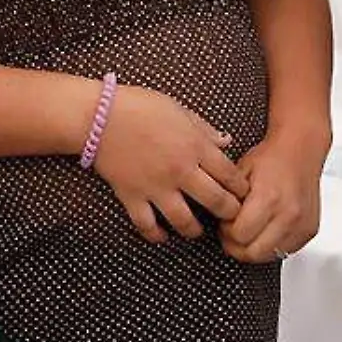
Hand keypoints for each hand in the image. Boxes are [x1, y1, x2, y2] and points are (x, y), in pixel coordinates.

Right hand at [93, 86, 250, 243]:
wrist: (99, 115)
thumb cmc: (141, 106)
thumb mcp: (179, 110)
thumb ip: (205, 130)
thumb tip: (227, 141)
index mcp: (195, 146)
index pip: (230, 174)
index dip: (241, 187)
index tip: (242, 193)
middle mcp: (180, 170)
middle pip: (216, 201)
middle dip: (229, 212)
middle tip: (230, 216)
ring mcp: (156, 186)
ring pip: (184, 221)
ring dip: (195, 230)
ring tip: (197, 231)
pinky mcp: (132, 196)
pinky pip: (147, 225)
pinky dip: (156, 235)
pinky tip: (162, 235)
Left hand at [222, 129, 327, 263]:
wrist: (300, 150)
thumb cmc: (271, 158)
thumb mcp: (240, 173)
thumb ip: (228, 200)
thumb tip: (218, 223)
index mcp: (269, 198)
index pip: (239, 236)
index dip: (226, 231)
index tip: (226, 222)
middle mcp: (288, 214)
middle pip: (253, 253)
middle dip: (237, 245)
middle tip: (234, 231)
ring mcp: (301, 225)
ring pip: (269, 256)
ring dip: (255, 248)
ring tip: (251, 230)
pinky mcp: (309, 231)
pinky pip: (285, 251)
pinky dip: (273, 246)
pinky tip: (267, 230)